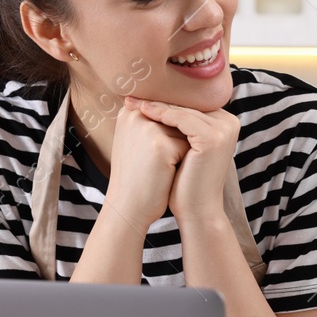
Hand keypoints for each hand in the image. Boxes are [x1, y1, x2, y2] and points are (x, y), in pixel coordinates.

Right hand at [102, 99, 188, 230]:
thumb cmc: (137, 176)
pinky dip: (185, 161)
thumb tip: (187, 109)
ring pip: (185, 131)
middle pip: (178, 118)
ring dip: (183, 150)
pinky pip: (189, 146)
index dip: (175, 127)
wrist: (128, 207)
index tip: (169, 146)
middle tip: (162, 161)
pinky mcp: (160, 145)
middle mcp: (136, 114)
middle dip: (179, 139)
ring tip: (162, 167)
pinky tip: (168, 174)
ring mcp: (147, 128)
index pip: (168, 108)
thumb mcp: (138, 142)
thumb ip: (155, 122)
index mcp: (130, 112)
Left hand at [127, 97, 240, 225]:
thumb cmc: (185, 181)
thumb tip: (152, 99)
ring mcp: (224, 130)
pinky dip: (161, 114)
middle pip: (187, 106)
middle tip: (131, 96)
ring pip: (182, 111)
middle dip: (157, 101)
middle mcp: (230, 123)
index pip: (190, 106)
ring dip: (155, 106)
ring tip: (131, 103)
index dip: (163, 101)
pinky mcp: (213, 138)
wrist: (196, 210)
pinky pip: (182, 119)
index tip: (138, 97)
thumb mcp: (184, 147)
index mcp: (226, 122)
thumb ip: (180, 125)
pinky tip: (142, 112)